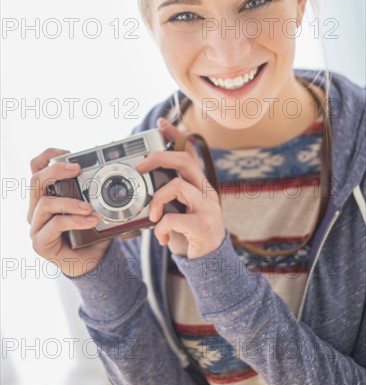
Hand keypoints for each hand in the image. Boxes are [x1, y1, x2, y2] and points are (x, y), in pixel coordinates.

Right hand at [27, 148, 112, 277]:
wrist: (92, 263)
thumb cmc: (91, 232)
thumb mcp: (95, 206)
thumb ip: (97, 192)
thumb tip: (114, 175)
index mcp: (46, 196)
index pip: (36, 169)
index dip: (48, 156)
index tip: (68, 153)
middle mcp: (37, 209)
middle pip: (35, 181)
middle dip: (56, 170)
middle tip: (77, 169)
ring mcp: (37, 226)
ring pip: (44, 203)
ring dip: (70, 202)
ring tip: (90, 207)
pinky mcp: (41, 243)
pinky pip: (54, 224)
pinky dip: (74, 220)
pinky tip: (90, 220)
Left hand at [136, 118, 224, 259]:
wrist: (210, 260)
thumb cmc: (190, 231)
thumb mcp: (180, 207)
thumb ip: (169, 193)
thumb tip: (143, 181)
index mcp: (198, 184)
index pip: (190, 152)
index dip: (177, 135)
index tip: (162, 123)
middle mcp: (206, 190)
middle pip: (184, 160)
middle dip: (158, 158)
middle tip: (140, 168)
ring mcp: (207, 207)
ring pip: (177, 186)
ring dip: (157, 200)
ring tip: (153, 216)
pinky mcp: (204, 225)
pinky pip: (174, 218)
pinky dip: (161, 228)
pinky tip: (162, 237)